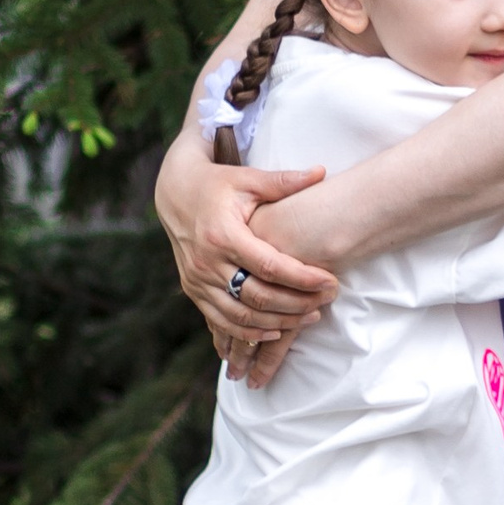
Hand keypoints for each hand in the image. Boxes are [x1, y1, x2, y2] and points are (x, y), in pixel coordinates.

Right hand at [155, 127, 338, 349]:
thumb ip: (284, 181)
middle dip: (296, 304)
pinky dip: (250, 332)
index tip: (329, 281)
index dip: (302, 278)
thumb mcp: (248, 179)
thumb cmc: (218, 184)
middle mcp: (207, 262)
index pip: (269, 266)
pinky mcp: (193, 290)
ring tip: (310, 316)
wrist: (175, 193)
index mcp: (223, 234)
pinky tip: (276, 330)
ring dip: (278, 322)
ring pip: (241, 316)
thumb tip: (322, 172)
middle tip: (326, 300)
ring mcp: (197, 280)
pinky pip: (222, 321)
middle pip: (258, 297)